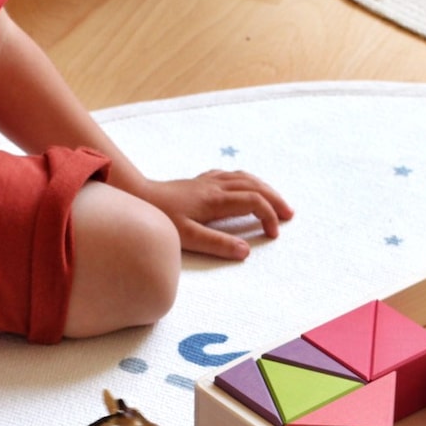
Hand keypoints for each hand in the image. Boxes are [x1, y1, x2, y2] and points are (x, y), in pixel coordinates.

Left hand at [139, 169, 293, 260]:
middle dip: (275, 199)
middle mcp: (215, 186)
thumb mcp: (187, 237)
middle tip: (289, 215)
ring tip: (275, 201)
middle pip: (255, 186)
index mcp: (215, 200)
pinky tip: (245, 187)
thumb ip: (217, 243)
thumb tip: (245, 251)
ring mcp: (207, 181)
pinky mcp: (199, 181)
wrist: (137, 195)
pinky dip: (246, 180)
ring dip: (264, 188)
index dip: (268, 216)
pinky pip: (230, 175)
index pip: (253, 201)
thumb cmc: (160, 217)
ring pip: (245, 177)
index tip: (273, 234)